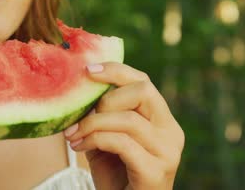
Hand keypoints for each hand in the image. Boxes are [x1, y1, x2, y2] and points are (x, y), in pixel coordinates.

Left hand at [63, 62, 183, 189]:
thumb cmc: (114, 173)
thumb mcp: (105, 136)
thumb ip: (100, 113)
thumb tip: (79, 85)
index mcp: (161, 119)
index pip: (144, 81)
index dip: (116, 70)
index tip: (87, 71)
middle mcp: (172, 132)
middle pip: (143, 91)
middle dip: (105, 99)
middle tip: (82, 117)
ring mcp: (168, 152)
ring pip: (128, 119)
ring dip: (92, 124)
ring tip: (73, 135)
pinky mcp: (156, 171)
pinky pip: (121, 142)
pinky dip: (95, 140)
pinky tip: (79, 147)